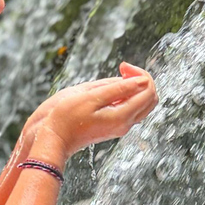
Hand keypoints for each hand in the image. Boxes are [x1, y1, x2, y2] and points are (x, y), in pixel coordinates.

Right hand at [26, 62, 157, 163]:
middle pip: (150, 98)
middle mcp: (125, 124)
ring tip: (119, 76)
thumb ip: (118, 88)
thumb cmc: (67, 117)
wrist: (54, 138)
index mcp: (122, 116)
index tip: (122, 66)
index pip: (148, 91)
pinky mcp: (114, 126)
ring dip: (137, 86)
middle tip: (123, 68)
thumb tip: (142, 80)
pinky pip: (132, 108)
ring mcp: (120, 127)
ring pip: (143, 104)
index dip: (140, 73)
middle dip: (142, 79)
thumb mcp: (91, 97)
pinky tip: (112, 88)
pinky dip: (129, 94)